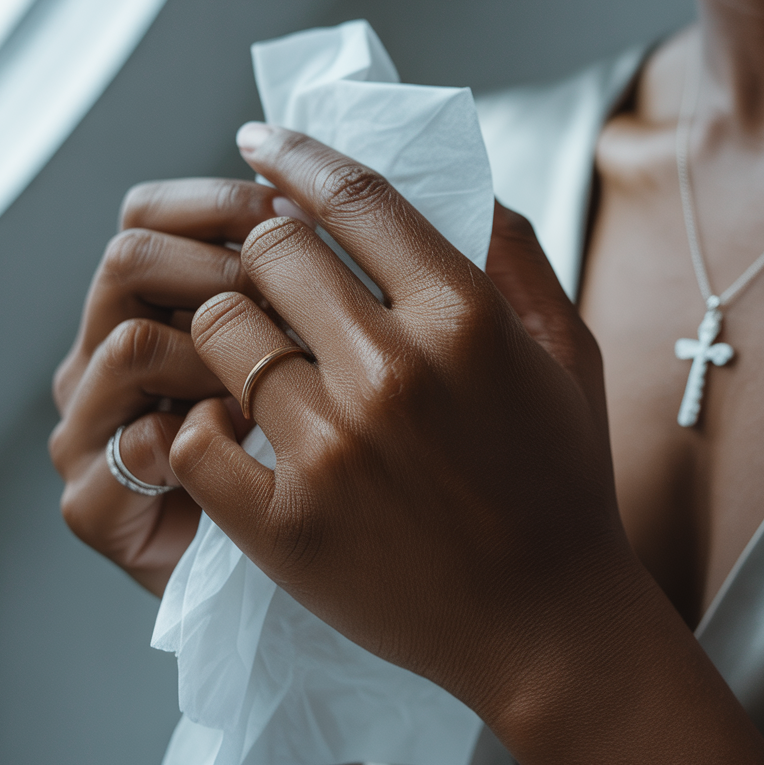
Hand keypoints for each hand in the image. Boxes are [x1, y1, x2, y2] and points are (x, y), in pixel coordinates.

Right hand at [49, 178, 282, 594]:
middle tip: (297, 303)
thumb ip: (294, 283)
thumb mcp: (303, 346)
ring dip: (220, 354)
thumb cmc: (306, 450)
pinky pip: (139, 446)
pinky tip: (252, 444)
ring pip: (131, 342)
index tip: (296, 212)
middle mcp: (102, 355)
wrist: (284, 564)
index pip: (150, 215)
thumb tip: (317, 208)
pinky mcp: (93, 502)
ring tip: (284, 383)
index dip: (221, 202)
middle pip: (130, 259)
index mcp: (146, 308)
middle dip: (225, 268)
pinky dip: (205, 438)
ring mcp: (89, 428)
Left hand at [172, 125, 763, 764]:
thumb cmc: (562, 484)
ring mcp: (330, 449)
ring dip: (228, 326)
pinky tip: (234, 424)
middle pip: (272, 250)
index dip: (298, 154)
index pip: (355, 196)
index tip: (262, 139)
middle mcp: (392, 371)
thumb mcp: (567, 358)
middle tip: (263, 258)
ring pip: (222, 331)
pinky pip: (196, 433)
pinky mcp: (284, 524)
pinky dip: (203, 419)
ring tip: (252, 346)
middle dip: (262, 243)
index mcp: (464, 319)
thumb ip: (520, 259)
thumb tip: (466, 185)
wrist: (548, 624)